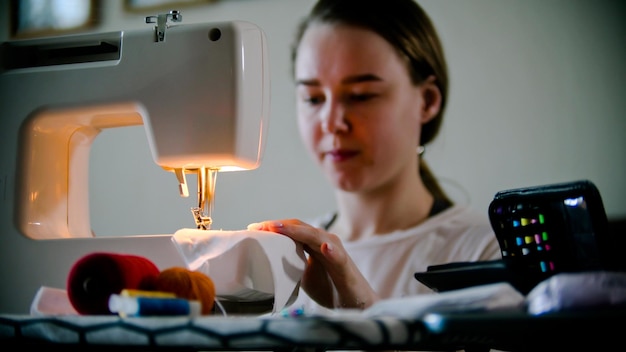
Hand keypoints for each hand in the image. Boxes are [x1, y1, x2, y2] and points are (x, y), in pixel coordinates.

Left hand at [248, 219, 379, 308]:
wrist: (354, 304)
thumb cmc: (329, 286)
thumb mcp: (302, 274)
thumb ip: (288, 264)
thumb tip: (263, 263)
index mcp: (313, 243)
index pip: (290, 230)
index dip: (272, 227)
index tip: (251, 228)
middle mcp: (324, 241)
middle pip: (299, 228)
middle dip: (278, 226)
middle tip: (258, 227)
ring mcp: (336, 251)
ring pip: (315, 236)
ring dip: (297, 232)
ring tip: (277, 228)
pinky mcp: (345, 266)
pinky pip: (338, 256)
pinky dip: (332, 250)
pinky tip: (324, 248)